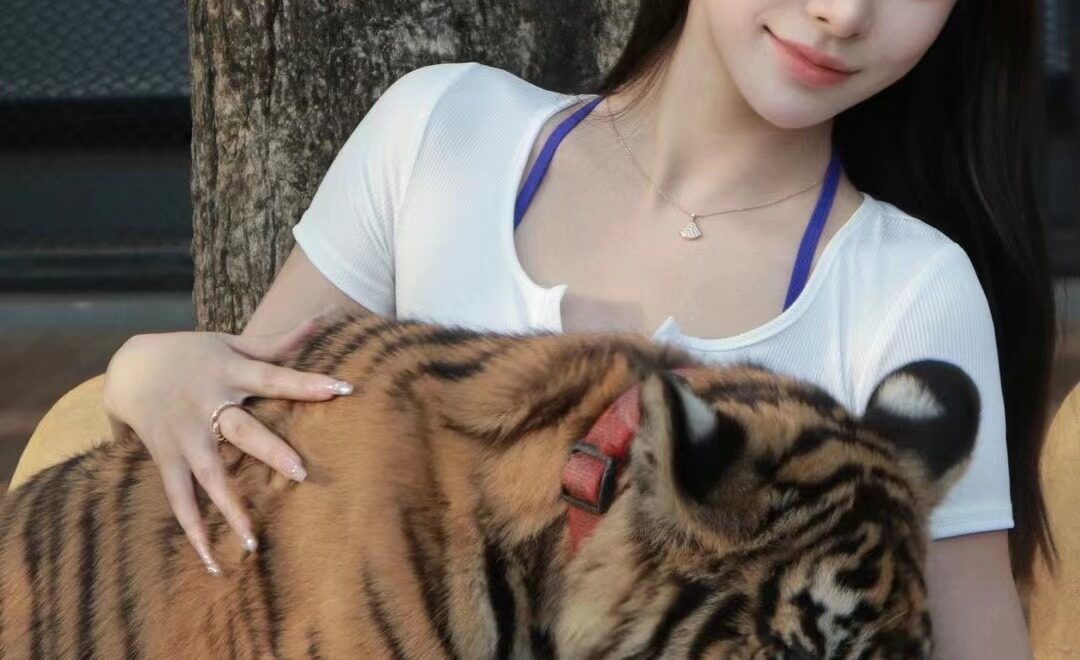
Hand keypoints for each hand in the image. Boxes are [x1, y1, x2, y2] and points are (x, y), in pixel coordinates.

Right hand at [102, 311, 353, 574]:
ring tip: (253, 541)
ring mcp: (185, 436)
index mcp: (229, 372)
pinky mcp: (167, 459)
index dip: (307, 382)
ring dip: (229, 507)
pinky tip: (213, 562)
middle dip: (269, 450)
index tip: (342, 388)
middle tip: (300, 473)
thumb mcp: (231, 341)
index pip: (275, 377)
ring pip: (208, 475)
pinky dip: (193, 532)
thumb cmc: (192, 353)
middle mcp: (207, 406)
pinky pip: (179, 500)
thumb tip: (326, 316)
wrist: (128, 367)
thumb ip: (279, 340)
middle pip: (241, 430)